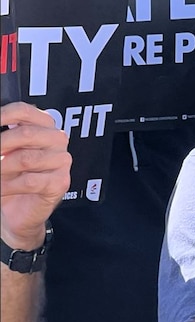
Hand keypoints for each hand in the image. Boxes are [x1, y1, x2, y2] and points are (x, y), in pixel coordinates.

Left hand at [0, 102, 70, 249]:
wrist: (14, 211)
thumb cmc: (9, 178)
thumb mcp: (4, 152)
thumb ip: (3, 140)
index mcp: (42, 127)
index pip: (24, 111)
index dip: (4, 115)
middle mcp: (55, 141)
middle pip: (27, 133)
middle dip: (1, 144)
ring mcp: (61, 161)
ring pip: (27, 158)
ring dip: (3, 168)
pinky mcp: (61, 182)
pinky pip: (32, 181)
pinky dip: (10, 186)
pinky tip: (3, 188)